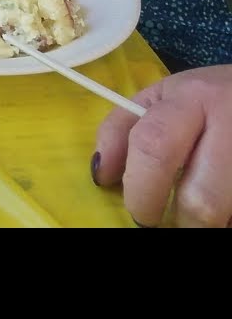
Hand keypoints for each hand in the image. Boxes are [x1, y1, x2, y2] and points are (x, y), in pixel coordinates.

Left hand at [92, 64, 231, 226]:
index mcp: (192, 98)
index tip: (139, 212)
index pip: (155, 147)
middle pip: (201, 199)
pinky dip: (226, 217)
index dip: (141, 192)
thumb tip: (100, 174)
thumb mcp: (160, 97)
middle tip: (174, 218)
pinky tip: (222, 202)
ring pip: (225, 214)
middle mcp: (228, 123)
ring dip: (209, 222)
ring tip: (200, 206)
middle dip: (183, 221)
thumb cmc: (205, 97)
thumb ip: (122, 128)